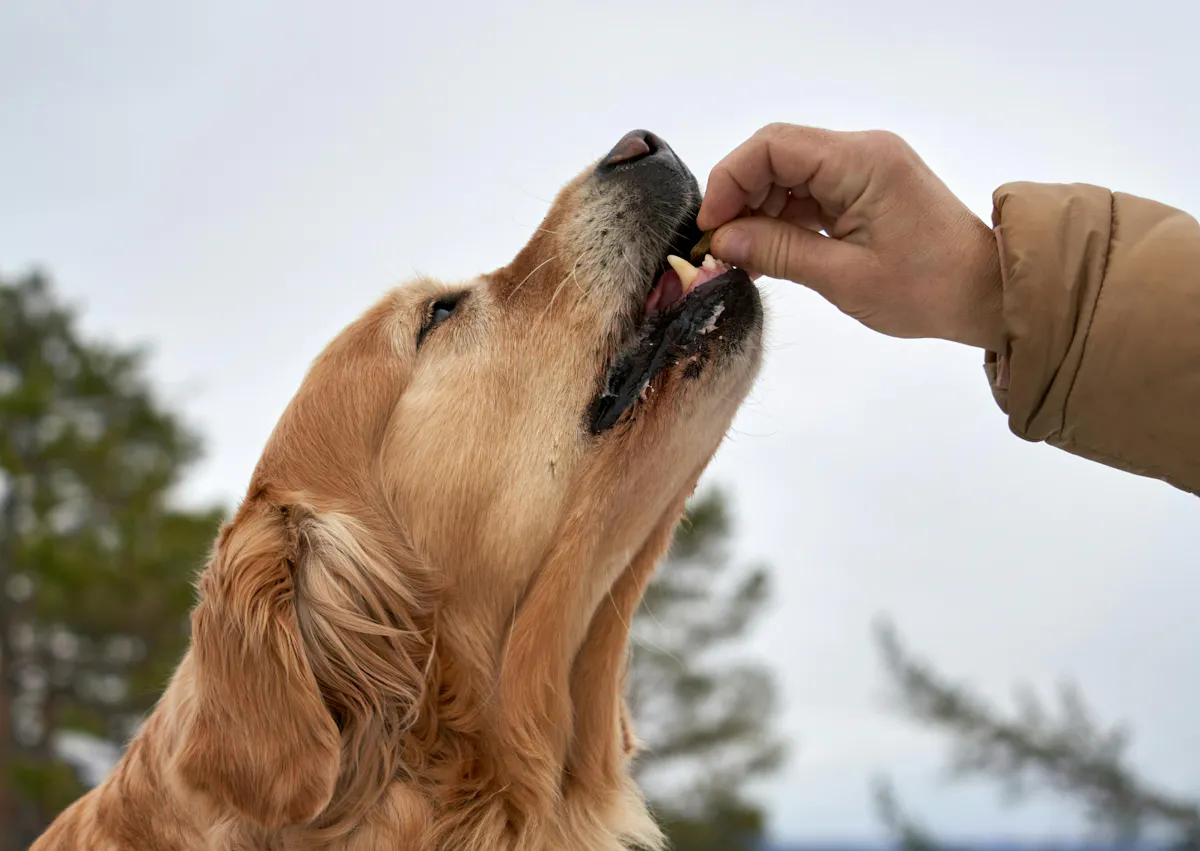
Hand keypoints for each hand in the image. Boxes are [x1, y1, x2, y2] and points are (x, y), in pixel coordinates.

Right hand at [697, 124, 1004, 350]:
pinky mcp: (866, 189)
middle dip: (741, 197)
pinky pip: (810, 192)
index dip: (731, 180)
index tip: (711, 226)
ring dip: (760, 211)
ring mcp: (865, 169)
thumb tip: (723, 240)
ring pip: (789, 175)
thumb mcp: (844, 277)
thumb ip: (779, 251)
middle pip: (777, 155)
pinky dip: (784, 218)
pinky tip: (769, 251)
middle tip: (721, 247)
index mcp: (860, 161)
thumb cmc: (927, 288)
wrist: (988, 293)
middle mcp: (862, 152)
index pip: (773, 145)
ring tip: (744, 257)